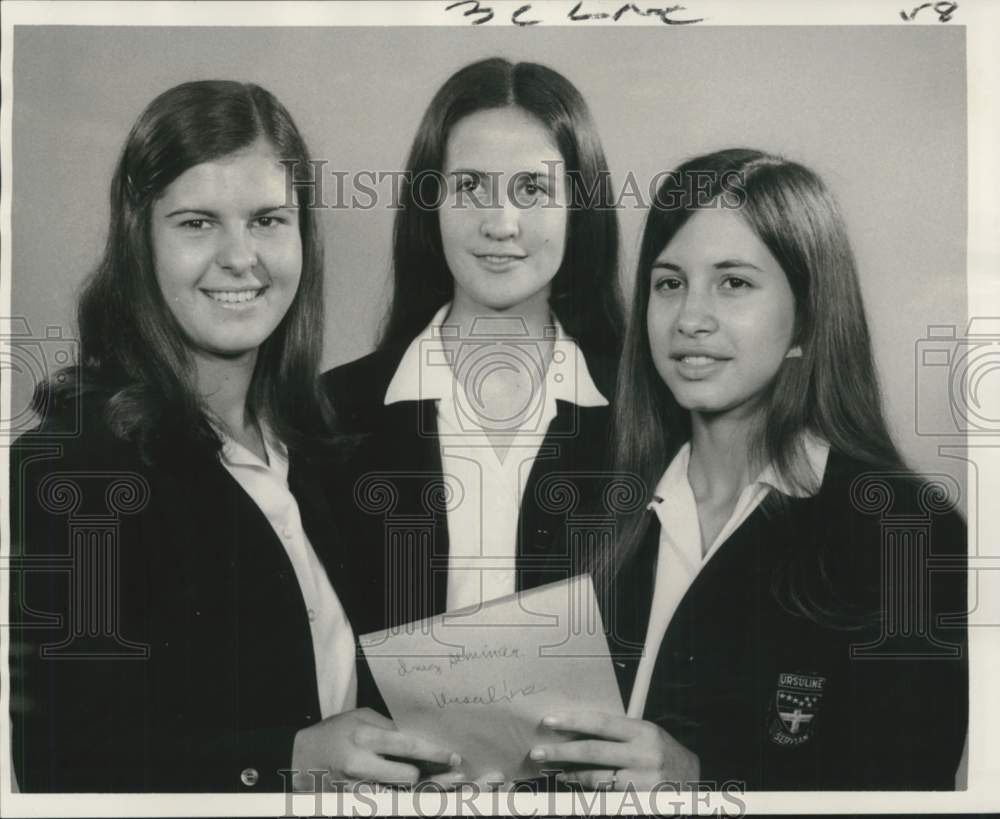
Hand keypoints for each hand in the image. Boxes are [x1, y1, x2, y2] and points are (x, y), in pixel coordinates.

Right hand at [291, 707, 461, 789]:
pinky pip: (388, 804)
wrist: (301, 758)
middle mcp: (360, 764)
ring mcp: (355, 788)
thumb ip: (390, 730)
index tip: (453, 757)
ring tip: (447, 786)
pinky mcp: (353, 803)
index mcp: (364, 737)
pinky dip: (404, 800)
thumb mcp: (362, 719)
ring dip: (424, 792)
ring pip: (401, 796)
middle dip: (428, 775)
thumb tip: (422, 743)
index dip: (434, 753)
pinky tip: (421, 795)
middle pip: (409, 777)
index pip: (407, 745)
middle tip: (451, 774)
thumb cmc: (336, 732)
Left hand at [528, 711, 699, 789]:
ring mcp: (643, 781)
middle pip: (593, 751)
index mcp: (644, 732)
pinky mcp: (640, 801)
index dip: (573, 722)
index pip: (602, 723)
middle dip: (561, 751)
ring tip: (555, 770)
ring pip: (597, 777)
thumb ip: (620, 734)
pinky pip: (606, 796)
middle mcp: (644, 755)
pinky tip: (574, 784)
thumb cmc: (667, 756)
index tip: (550, 721)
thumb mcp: (648, 736)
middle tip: (537, 752)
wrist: (697, 784)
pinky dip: (587, 789)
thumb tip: (579, 730)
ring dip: (571, 773)